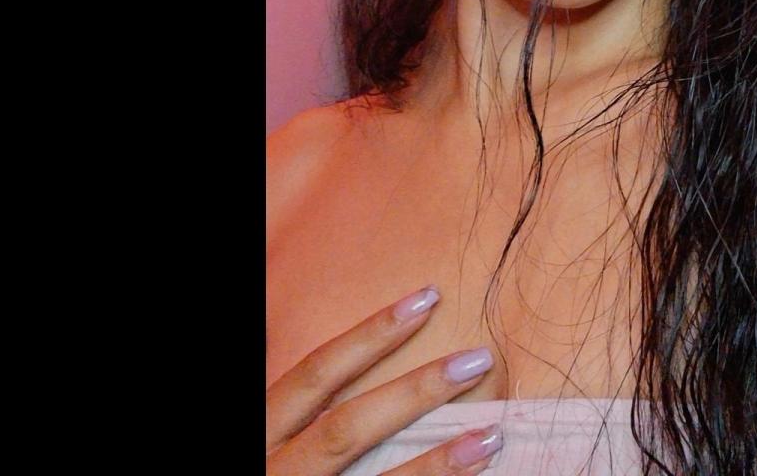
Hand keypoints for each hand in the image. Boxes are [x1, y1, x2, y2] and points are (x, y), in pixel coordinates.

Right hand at [266, 285, 503, 473]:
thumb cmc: (273, 472)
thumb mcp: (272, 439)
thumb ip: (301, 409)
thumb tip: (342, 354)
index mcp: (263, 435)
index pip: (316, 374)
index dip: (371, 334)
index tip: (427, 298)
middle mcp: (277, 473)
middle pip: (347, 427)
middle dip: (415, 392)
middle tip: (477, 360)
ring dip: (437, 463)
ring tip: (492, 436)